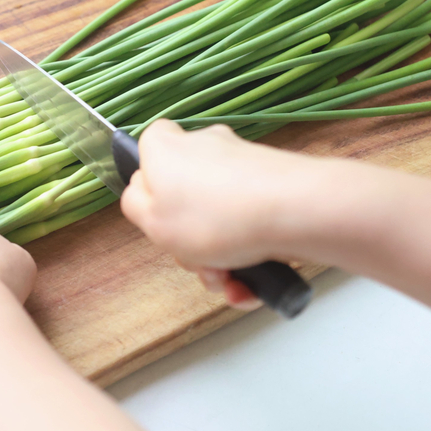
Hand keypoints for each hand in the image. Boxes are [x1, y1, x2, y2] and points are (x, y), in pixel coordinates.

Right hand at [120, 119, 339, 306]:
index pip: (147, 153)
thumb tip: (143, 196)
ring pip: (219, 221)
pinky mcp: (272, 187)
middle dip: (189, 242)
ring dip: (220, 259)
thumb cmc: (218, 215)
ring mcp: (241, 167)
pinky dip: (248, 258)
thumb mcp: (151, 221)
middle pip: (185, 200)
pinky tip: (251, 284)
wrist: (294, 213)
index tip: (158, 217)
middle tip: (197, 260)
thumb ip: (135, 205)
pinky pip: (249, 227)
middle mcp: (204, 148)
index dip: (149, 191)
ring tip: (229, 279)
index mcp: (166, 146)